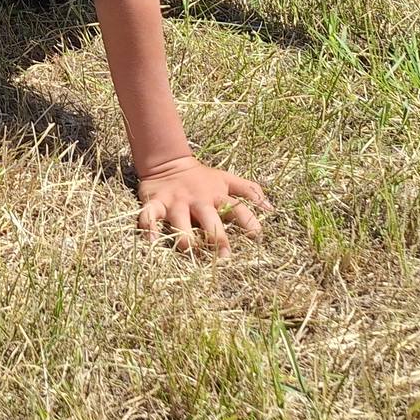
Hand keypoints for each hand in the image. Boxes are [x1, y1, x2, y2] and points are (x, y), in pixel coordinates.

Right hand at [137, 157, 270, 254]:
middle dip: (217, 237)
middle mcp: (197, 200)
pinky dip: (148, 228)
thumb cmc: (202, 177)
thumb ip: (248, 191)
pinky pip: (149, 216)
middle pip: (209, 218)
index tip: (257, 237)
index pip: (237, 207)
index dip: (248, 221)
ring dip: (184, 237)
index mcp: (216, 195)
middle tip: (224, 257)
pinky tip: (151, 242)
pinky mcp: (155, 203)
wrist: (167, 162)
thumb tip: (272, 209)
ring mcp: (175, 202)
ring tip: (189, 253)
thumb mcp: (226, 179)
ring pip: (180, 221)